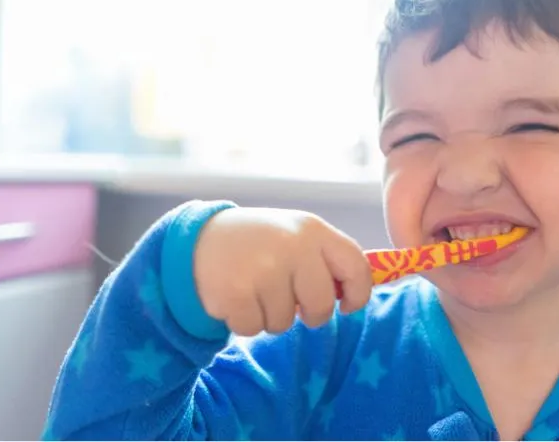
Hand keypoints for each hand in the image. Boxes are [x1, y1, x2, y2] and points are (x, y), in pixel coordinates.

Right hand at [192, 207, 371, 335]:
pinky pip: (253, 328)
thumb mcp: (296, 237)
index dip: (358, 293)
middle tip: (289, 301)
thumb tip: (355, 295)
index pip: (355, 266)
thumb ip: (326, 260)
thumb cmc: (260, 244)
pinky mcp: (235, 292)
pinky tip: (235, 297)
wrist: (200, 240)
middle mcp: (292, 246)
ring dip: (270, 316)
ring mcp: (263, 268)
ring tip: (254, 289)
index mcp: (313, 230)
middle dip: (309, 315)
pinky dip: (244, 321)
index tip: (348, 305)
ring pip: (284, 322)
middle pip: (321, 306)